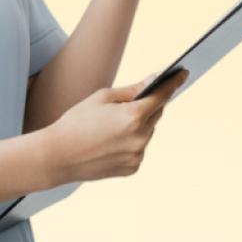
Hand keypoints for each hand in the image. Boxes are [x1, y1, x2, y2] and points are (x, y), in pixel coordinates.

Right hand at [42, 69, 188, 185]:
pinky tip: (109, 141)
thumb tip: (153, 82)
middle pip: (156, 114)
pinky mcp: (132, 168)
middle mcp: (140, 137)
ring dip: (138, 125)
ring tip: (111, 125)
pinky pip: (138, 149)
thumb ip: (131, 91)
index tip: (183, 73)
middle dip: (148, 105)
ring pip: (147, 133)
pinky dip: (130, 142)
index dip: (173, 83)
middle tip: (132, 101)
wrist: (58, 156)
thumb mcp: (101, 99)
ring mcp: (138, 155)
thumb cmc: (76, 122)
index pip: (161, 96)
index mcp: (133, 116)